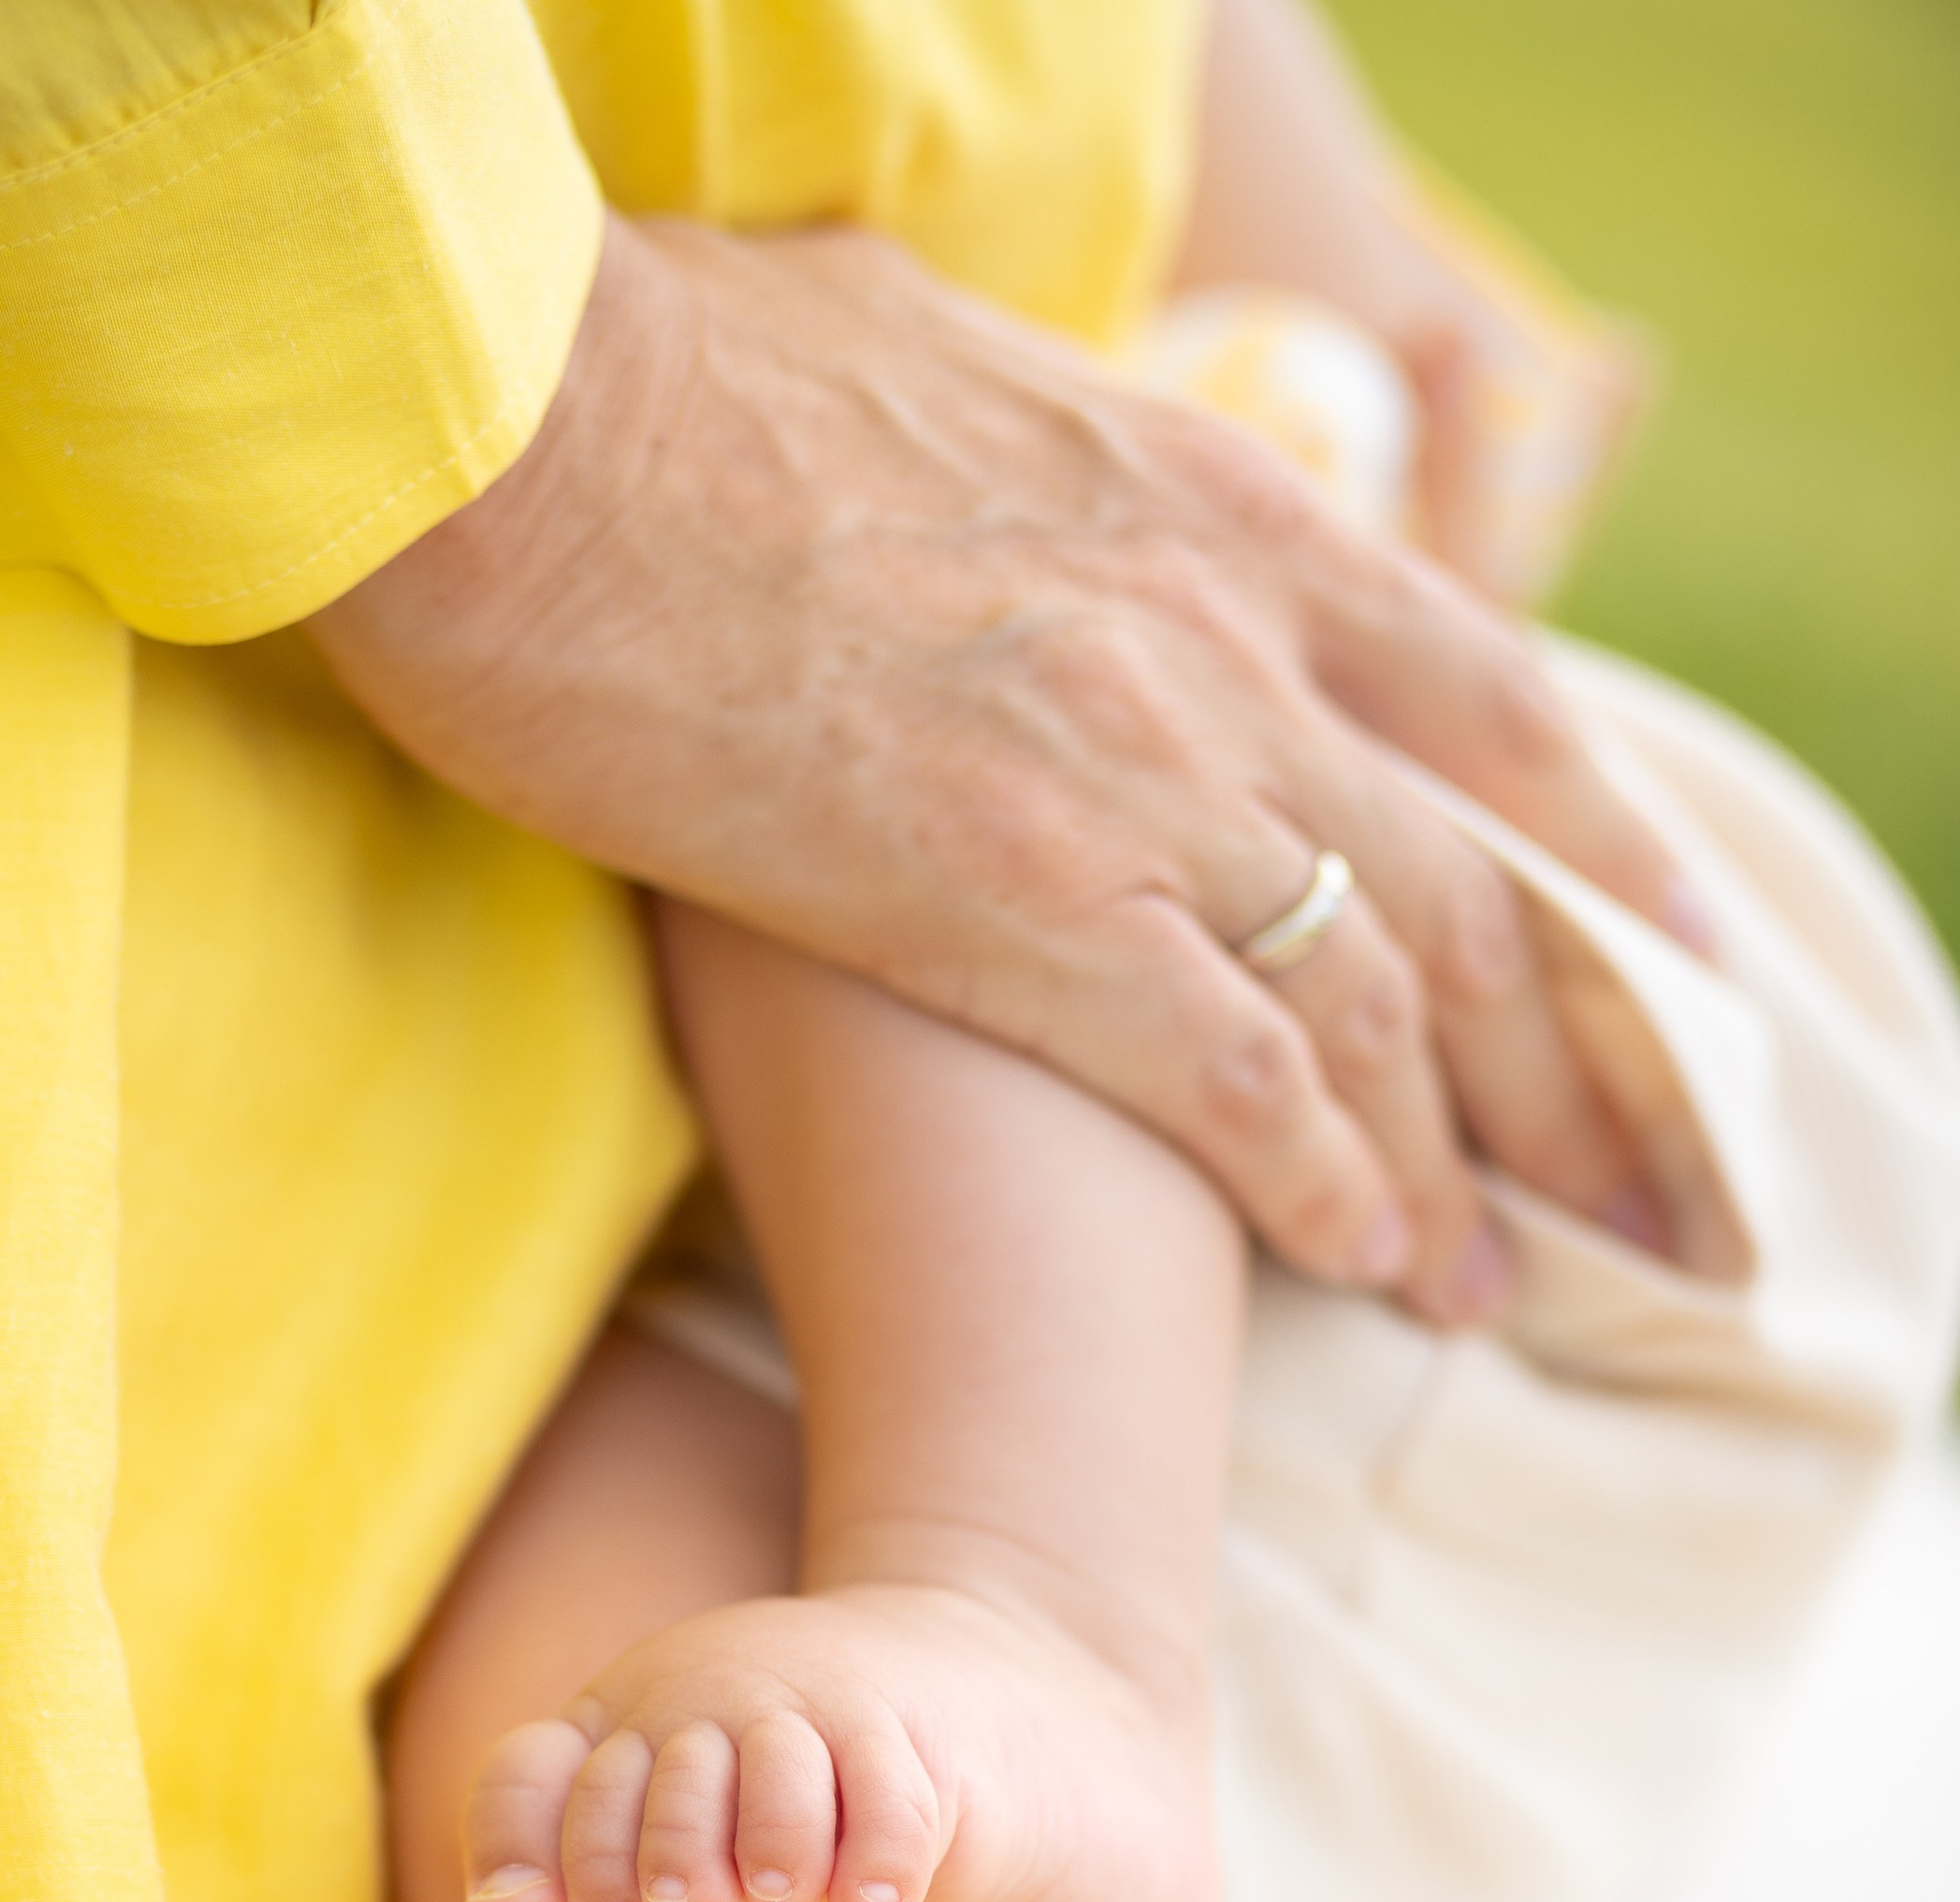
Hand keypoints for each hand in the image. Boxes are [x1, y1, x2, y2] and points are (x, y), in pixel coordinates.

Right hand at [313, 216, 1697, 1317]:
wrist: (501, 425)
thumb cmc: (646, 383)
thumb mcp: (922, 360)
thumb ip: (1039, 460)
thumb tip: (1022, 479)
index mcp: (1203, 504)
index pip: (1479, 689)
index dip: (1594, 833)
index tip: (1660, 937)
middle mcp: (1216, 640)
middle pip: (1474, 877)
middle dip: (1567, 1058)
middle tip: (1614, 1183)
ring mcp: (1132, 772)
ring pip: (1384, 999)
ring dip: (1457, 1162)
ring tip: (1484, 1281)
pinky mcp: (1014, 901)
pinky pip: (1240, 1082)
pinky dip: (1325, 1185)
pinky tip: (1369, 1266)